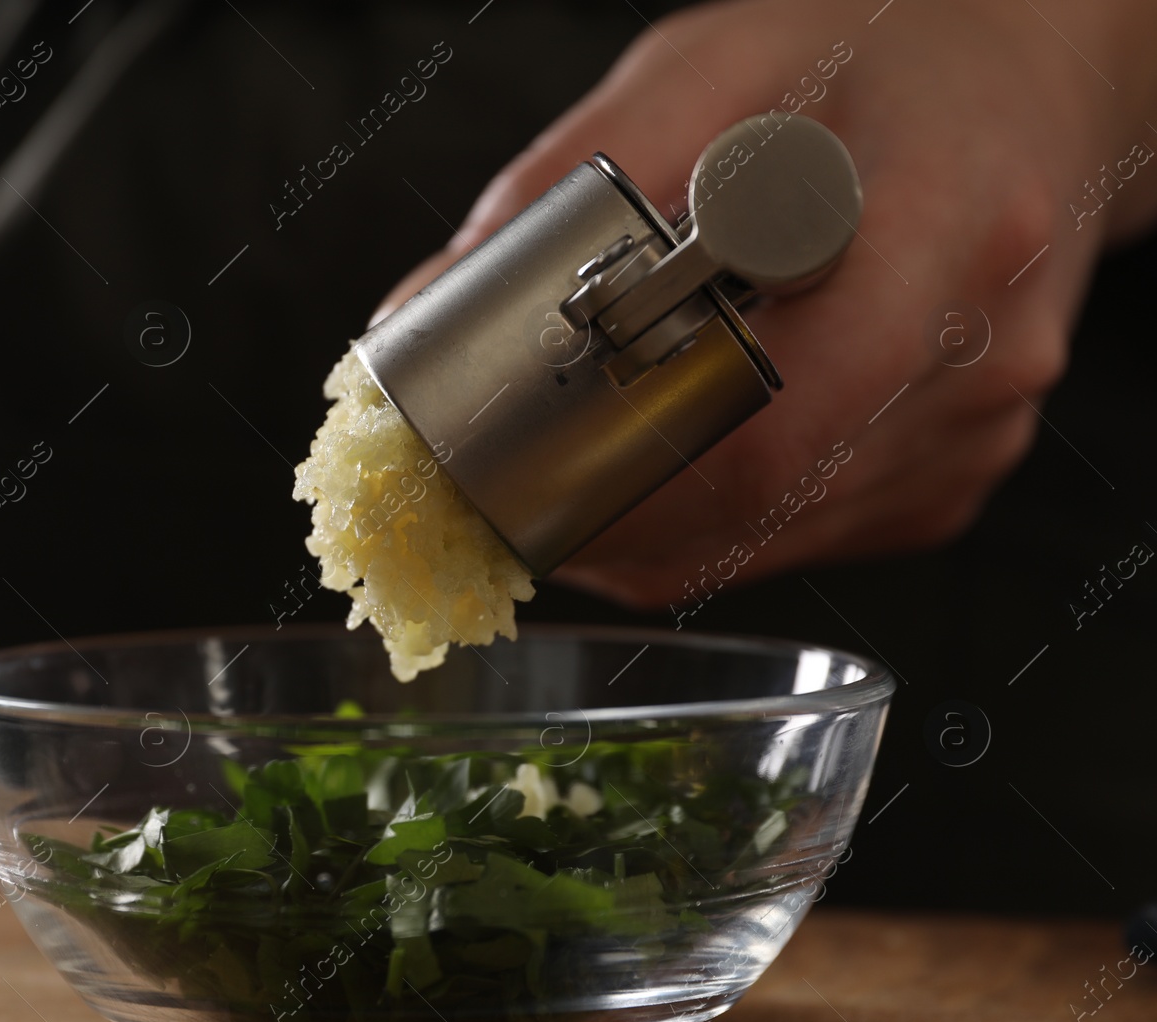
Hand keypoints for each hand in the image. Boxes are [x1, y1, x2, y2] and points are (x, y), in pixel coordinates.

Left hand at [370, 0, 1156, 608]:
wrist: (1023, 84)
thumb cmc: (878, 58)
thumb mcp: (707, 69)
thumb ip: (563, 186)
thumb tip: (421, 315)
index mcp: (937, 230)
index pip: (770, 428)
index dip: (622, 478)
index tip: (512, 480)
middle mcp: (976, 357)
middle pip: (758, 505)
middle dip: (610, 512)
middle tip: (509, 486)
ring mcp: (973, 432)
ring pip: (770, 541)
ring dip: (653, 528)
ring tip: (579, 466)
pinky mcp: (952, 475)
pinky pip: (804, 537)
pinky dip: (716, 521)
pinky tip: (678, 459)